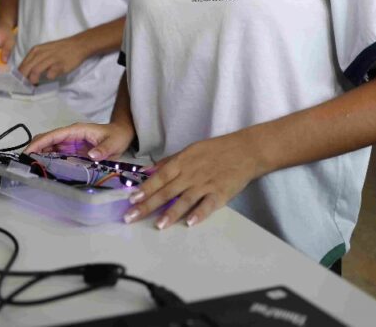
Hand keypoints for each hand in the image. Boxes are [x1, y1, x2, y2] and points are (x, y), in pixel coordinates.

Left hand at [17, 36, 87, 84]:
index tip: (19, 84)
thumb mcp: (44, 51)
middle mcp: (41, 53)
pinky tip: (49, 78)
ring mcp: (50, 59)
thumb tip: (25, 73)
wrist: (77, 45)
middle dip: (24, 80)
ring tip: (35, 85)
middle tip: (25, 88)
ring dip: (33, 80)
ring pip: (35, 71)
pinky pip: (51, 73)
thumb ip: (35, 60)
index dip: (19, 76)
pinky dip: (48, 77)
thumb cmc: (59, 50)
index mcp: (35, 50)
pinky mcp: (60, 64)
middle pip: (26, 68)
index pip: (22, 65)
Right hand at [25, 121, 134, 160]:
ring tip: (30, 169)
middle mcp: (69, 136)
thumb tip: (92, 156)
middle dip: (34, 149)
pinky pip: (56, 154)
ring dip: (39, 155)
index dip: (40, 143)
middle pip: (47, 139)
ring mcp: (69, 143)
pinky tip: (43, 169)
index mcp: (76, 130)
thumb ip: (103, 149)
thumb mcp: (113, 143)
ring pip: (49, 147)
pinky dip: (47, 160)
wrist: (121, 134)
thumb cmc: (116, 136)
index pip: (54, 135)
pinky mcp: (71, 151)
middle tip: (24, 164)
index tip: (28, 152)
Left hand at [124, 132, 262, 229]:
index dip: (145, 189)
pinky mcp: (220, 193)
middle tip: (131, 217)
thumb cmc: (215, 150)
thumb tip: (148, 170)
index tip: (131, 200)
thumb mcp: (189, 150)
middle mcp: (191, 174)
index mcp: (182, 162)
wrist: (244, 150)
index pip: (159, 177)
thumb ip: (169, 162)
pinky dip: (199, 214)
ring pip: (185, 200)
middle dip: (147, 205)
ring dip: (170, 213)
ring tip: (158, 225)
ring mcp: (205, 184)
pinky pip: (208, 205)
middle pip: (166, 191)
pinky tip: (189, 223)